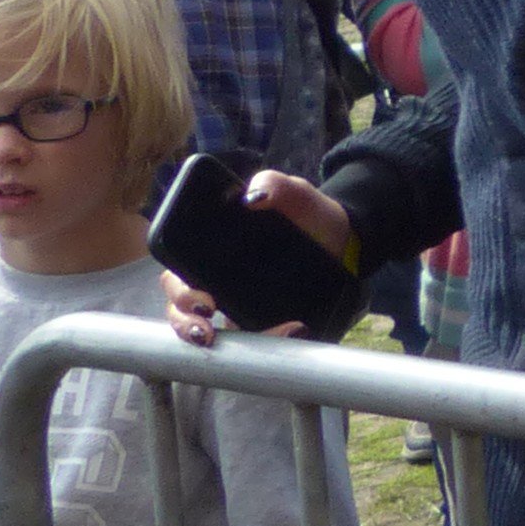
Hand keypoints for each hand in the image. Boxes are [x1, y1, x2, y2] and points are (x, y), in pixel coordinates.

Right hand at [165, 172, 355, 346]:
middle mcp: (219, 281)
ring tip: (227, 337)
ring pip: (210, 329)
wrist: (346, 239)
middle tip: (207, 316)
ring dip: (212, 338)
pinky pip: (256, 341)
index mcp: (215, 252)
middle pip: (183, 307)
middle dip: (184, 319)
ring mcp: (241, 305)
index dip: (178, 289)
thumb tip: (252, 196)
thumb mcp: (295, 195)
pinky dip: (269, 340)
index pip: (179, 274)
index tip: (199, 298)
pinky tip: (291, 331)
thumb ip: (275, 185)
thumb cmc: (309, 215)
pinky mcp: (267, 322)